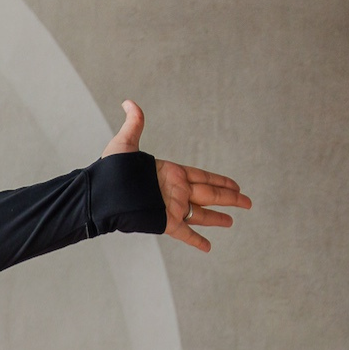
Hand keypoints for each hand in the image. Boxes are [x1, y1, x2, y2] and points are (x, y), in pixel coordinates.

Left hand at [102, 99, 248, 253]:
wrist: (100, 195)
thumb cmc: (110, 171)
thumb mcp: (124, 144)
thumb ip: (134, 125)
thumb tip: (129, 102)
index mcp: (171, 173)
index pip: (203, 177)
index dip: (221, 181)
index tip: (236, 185)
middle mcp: (175, 191)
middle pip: (210, 194)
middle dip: (230, 198)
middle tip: (248, 202)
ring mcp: (171, 207)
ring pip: (201, 213)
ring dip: (216, 218)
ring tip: (231, 222)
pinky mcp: (164, 222)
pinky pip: (185, 232)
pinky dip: (196, 240)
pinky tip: (208, 247)